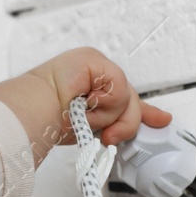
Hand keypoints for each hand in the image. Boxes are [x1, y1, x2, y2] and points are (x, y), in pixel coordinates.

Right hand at [29, 47, 172, 146]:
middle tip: (109, 137)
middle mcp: (94, 73)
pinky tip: (84, 103)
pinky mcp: (93, 59)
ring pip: (124, 97)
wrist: (33, 114)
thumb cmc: (48, 121)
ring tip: (82, 117)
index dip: (145, 110)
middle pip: (130, 99)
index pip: (125, 97)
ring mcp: (94, 64)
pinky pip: (117, 87)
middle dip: (125, 123)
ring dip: (105, 117)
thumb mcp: (90, 127)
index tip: (161, 119)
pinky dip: (102, 103)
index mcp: (91, 87)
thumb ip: (110, 124)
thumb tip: (121, 132)